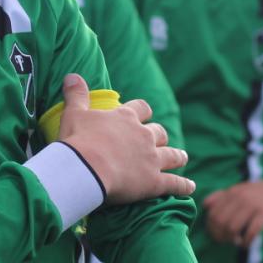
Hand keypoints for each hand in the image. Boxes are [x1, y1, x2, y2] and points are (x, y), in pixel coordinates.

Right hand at [56, 74, 193, 203]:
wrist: (85, 169)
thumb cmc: (78, 140)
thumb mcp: (73, 114)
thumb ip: (76, 95)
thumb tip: (72, 75)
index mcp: (126, 118)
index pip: (141, 108)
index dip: (143, 112)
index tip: (143, 115)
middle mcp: (143, 135)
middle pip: (159, 132)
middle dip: (160, 136)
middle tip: (159, 140)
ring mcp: (152, 159)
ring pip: (172, 155)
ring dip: (178, 156)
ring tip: (182, 158)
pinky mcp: (154, 182)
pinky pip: (175, 183)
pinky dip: (183, 185)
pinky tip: (190, 187)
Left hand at [203, 178, 262, 245]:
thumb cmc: (257, 193)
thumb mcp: (238, 190)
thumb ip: (222, 197)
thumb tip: (206, 206)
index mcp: (231, 192)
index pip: (211, 212)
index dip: (210, 227)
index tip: (215, 234)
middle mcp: (239, 198)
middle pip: (219, 221)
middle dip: (219, 235)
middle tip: (225, 241)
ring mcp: (252, 205)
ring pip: (232, 227)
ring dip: (231, 239)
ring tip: (235, 242)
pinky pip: (250, 232)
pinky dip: (246, 242)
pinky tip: (246, 244)